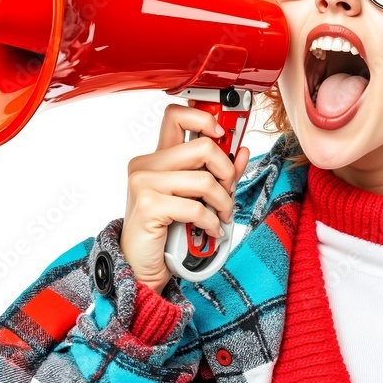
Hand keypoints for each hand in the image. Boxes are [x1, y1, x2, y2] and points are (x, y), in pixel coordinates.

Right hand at [120, 101, 250, 295]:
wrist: (140, 267)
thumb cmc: (165, 232)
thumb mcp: (196, 197)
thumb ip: (218, 173)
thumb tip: (242, 151)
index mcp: (157, 158)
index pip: (176, 115)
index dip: (205, 118)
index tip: (224, 134)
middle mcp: (146, 165)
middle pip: (202, 146)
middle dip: (227, 171)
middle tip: (229, 191)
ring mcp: (144, 183)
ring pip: (205, 179)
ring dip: (223, 202)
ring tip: (223, 215)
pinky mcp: (148, 205)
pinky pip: (196, 207)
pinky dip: (212, 221)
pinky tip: (211, 230)